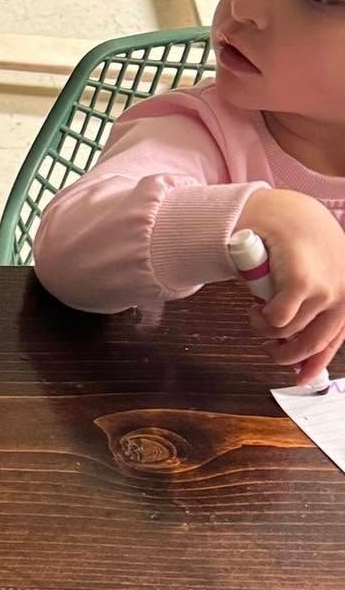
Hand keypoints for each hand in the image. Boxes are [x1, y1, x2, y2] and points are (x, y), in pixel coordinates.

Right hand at [238, 187, 344, 384]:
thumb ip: (309, 312)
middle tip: (268, 347)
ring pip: (288, 334)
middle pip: (311, 345)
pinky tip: (254, 310)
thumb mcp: (310, 277)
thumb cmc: (294, 241)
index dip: (316, 364)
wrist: (282, 212)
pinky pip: (276, 321)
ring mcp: (327, 289)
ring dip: (265, 331)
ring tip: (255, 314)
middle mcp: (343, 292)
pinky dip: (260, 321)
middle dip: (283, 354)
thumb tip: (298, 358)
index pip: (335, 339)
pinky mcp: (303, 284)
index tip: (301, 378)